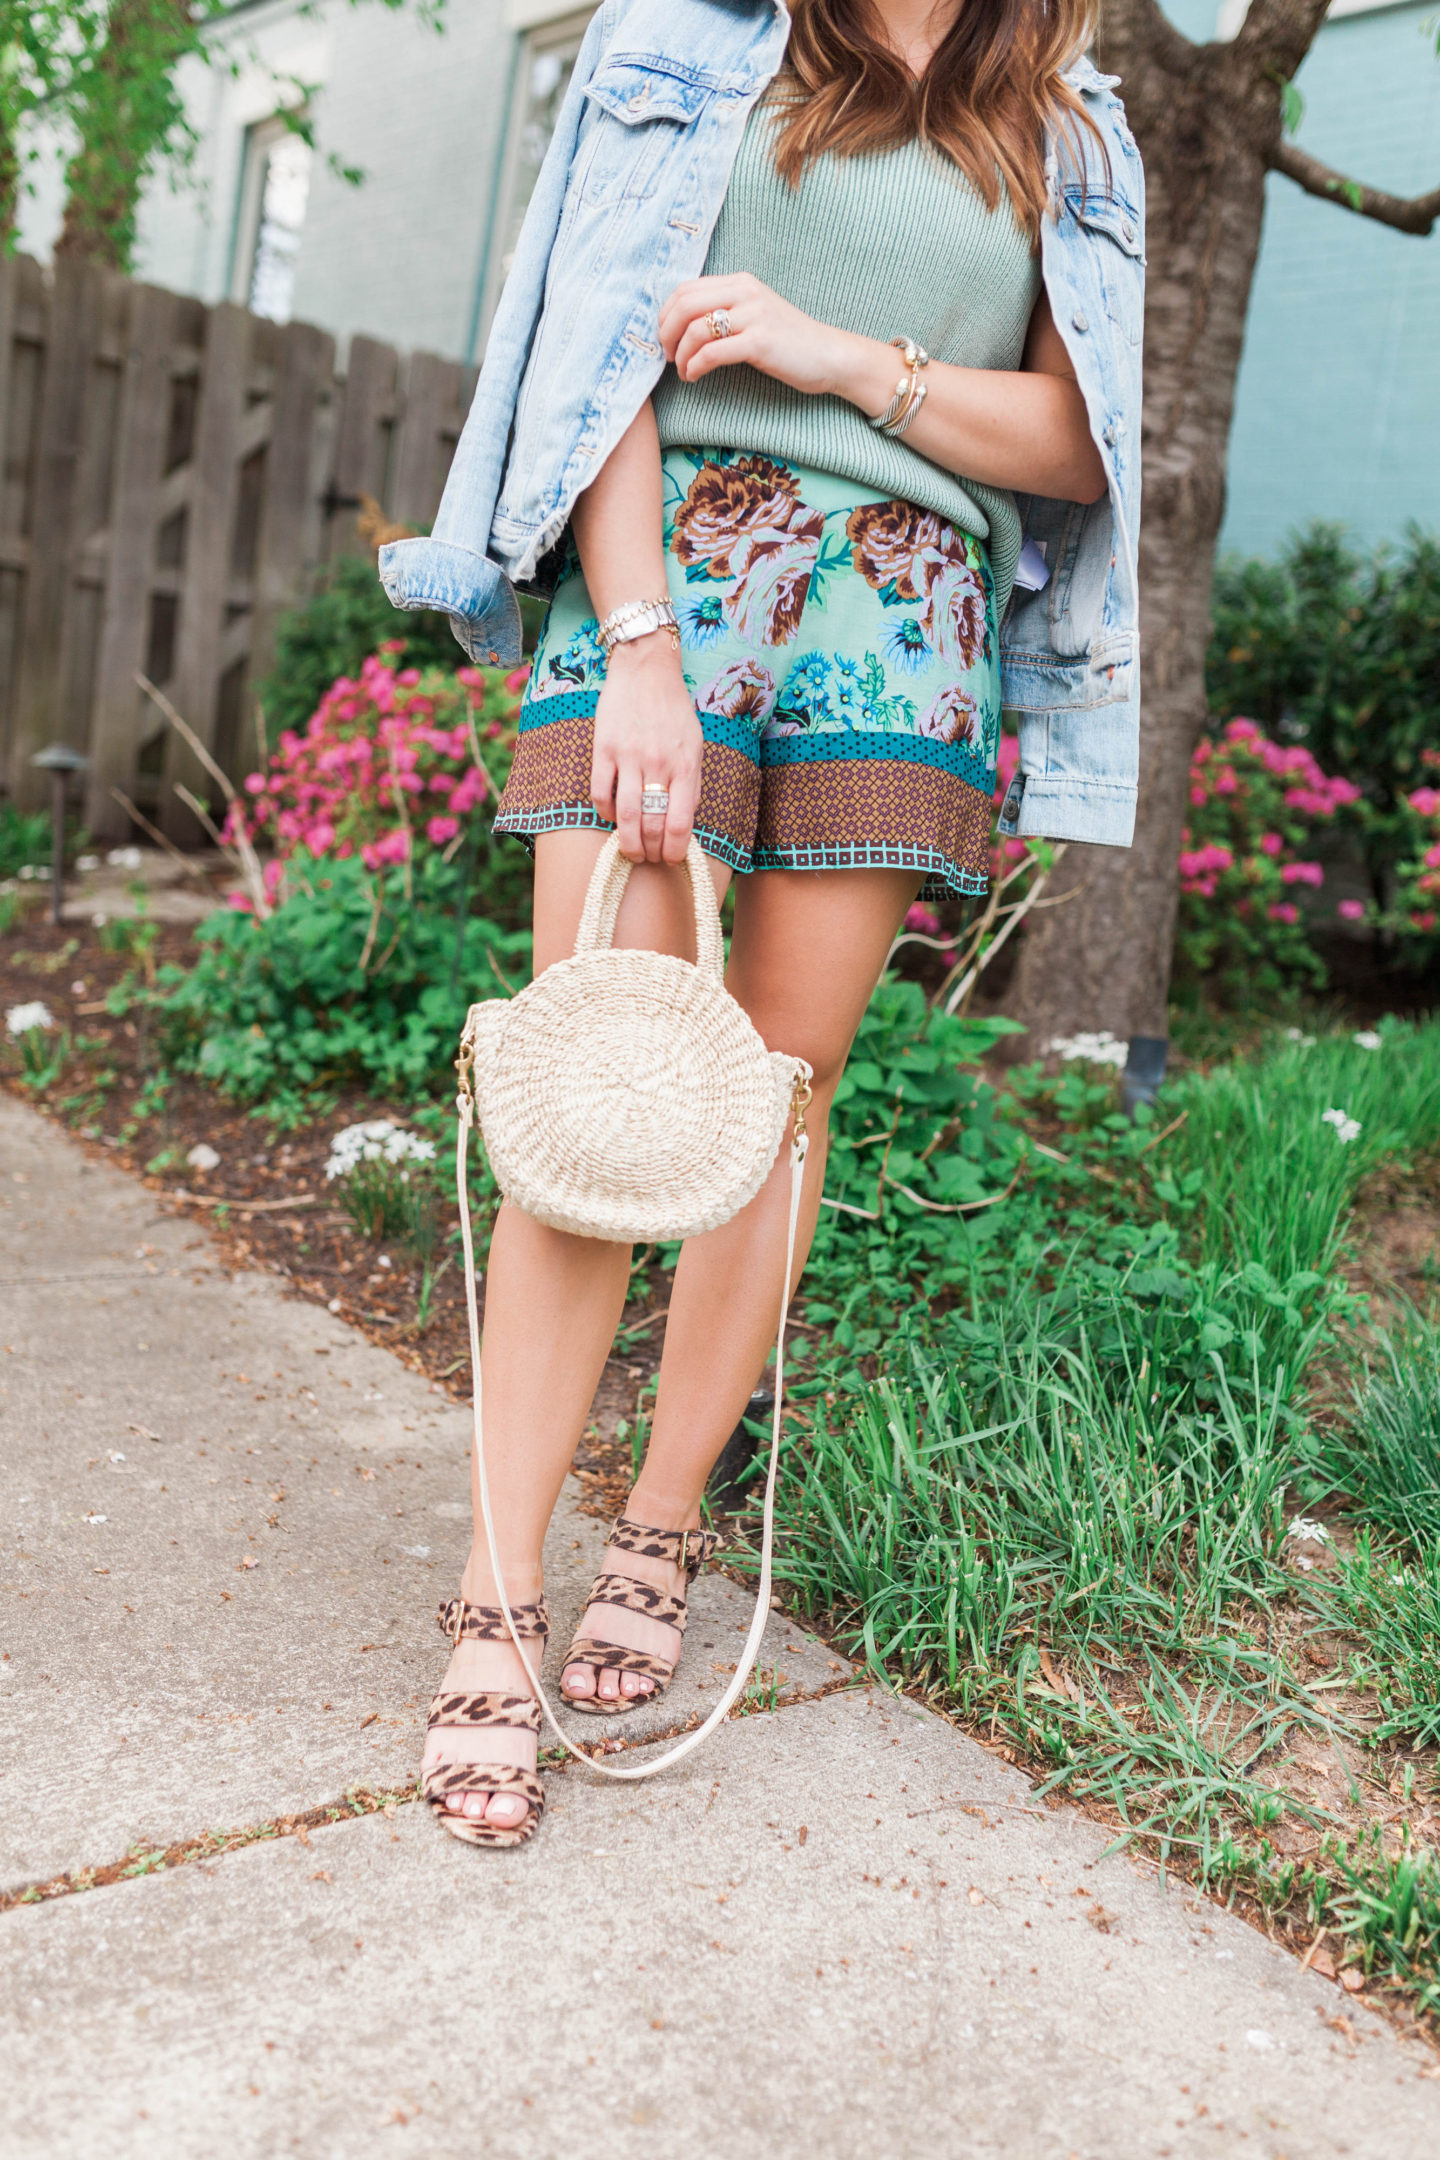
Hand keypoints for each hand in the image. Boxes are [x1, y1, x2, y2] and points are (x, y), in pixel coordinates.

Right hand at [589, 635, 702, 865]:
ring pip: (626, 816)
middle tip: (649, 859)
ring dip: (628, 842)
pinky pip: (601, 793)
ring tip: (630, 851)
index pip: (680, 824)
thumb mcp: (694, 743)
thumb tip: (685, 818)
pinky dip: (605, 813)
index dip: (674, 850)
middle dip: (651, 852)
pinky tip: (611, 817)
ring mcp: (630, 757)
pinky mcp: (604, 749)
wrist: (645, 668)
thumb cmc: (673, 709)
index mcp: (685, 765)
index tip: (671, 859)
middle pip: (652, 826)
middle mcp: (658, 764)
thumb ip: (692, 780)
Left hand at [660, 272, 867, 398]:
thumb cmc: (788, 341)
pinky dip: (695, 367)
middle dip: (667, 334)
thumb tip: (682, 325)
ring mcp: (753, 315)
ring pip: (695, 330)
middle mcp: (745, 292)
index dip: (666, 315)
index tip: (666, 338)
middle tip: (669, 356)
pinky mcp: (759, 342)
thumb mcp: (754, 315)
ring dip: (681, 356)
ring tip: (684, 372)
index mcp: (740, 282)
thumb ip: (725, 310)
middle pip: (684, 305)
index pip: (686, 288)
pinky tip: (695, 377)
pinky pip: (712, 353)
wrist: (828, 355)